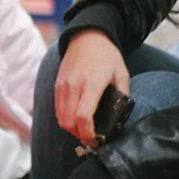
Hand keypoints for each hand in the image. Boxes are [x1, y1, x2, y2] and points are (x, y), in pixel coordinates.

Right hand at [56, 29, 129, 146]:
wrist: (86, 37)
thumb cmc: (107, 56)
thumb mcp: (122, 74)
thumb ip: (122, 97)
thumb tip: (119, 118)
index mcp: (91, 84)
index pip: (83, 117)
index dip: (88, 134)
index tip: (96, 140)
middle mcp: (73, 86)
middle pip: (68, 122)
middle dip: (80, 135)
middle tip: (92, 139)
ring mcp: (62, 86)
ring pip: (60, 119)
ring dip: (71, 129)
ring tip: (84, 131)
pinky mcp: (57, 86)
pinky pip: (57, 110)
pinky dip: (65, 119)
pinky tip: (76, 119)